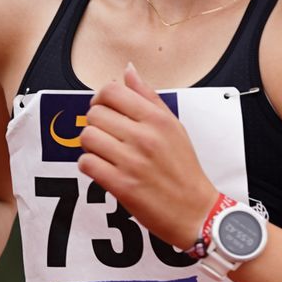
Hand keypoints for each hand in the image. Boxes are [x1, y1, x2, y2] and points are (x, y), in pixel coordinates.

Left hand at [77, 64, 217, 250]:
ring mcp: (132, 161)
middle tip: (107, 136)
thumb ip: (148, 97)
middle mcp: (144, 137)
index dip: (100, 99)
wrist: (195, 210)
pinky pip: (86, 163)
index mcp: (157, 119)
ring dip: (91, 145)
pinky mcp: (121, 185)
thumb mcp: (174, 126)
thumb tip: (128, 71)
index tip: (104, 110)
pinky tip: (102, 169)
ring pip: (87, 137)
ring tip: (105, 153)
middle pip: (94, 114)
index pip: (111, 91)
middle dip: (95, 124)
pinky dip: (89, 166)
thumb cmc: (184, 168)